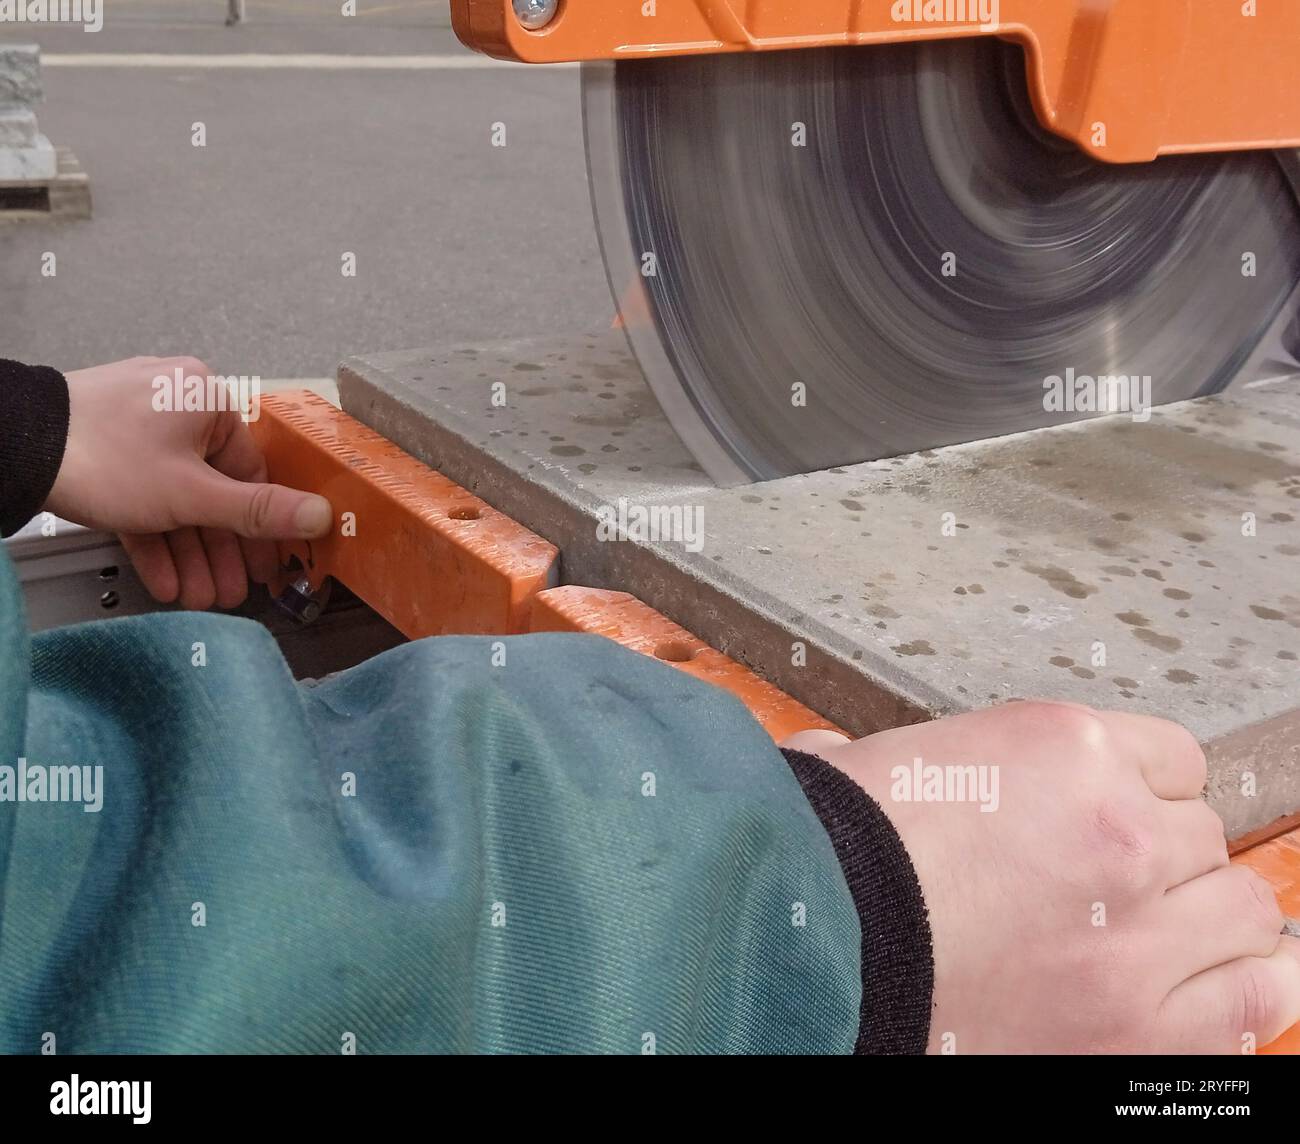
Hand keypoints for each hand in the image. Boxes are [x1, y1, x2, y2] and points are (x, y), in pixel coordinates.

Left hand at [45, 356, 331, 609]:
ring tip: (197, 595)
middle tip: (230, 590)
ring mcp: (137, 424)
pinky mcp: (106, 445)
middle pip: (212, 491)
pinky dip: (154, 535)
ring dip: (188, 552)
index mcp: (207, 399)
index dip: (261, 528)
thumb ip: (259, 511)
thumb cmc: (101, 455)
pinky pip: (144, 494)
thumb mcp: (194, 495)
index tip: (266, 564)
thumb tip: (321, 515)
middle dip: (219, 552)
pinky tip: (163, 577)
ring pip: (176, 498)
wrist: (15, 448)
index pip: (251, 472)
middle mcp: (175, 404)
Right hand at [792, 702, 1299, 1052]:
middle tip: (1109, 886)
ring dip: (1207, 921)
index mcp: (1067, 749)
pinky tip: (1214, 987)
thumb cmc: (829, 857)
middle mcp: (1123, 828)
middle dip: (1160, 857)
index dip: (1141, 791)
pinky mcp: (1143, 1023)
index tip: (1116, 820)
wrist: (814, 953)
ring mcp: (1144, 929)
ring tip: (1161, 936)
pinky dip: (1240, 990)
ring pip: (1243, 910)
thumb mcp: (868, 766)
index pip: (1174, 760)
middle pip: (1202, 836)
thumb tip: (826, 757)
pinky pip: (1254, 998)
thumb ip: (884, 761)